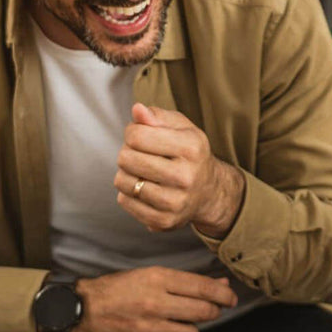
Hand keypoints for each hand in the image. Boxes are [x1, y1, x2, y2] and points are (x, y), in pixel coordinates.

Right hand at [73, 267, 237, 331]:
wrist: (81, 310)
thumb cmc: (117, 290)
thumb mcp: (150, 276)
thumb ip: (186, 283)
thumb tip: (221, 285)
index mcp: (157, 279)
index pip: (204, 288)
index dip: (224, 294)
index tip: (229, 298)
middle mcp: (154, 303)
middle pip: (204, 312)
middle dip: (211, 312)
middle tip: (206, 311)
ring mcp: (147, 329)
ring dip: (188, 331)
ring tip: (176, 325)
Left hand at [115, 104, 244, 236]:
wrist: (209, 191)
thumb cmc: (188, 153)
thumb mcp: (181, 128)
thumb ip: (157, 116)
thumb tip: (137, 110)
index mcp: (191, 148)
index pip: (136, 136)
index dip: (132, 132)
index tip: (141, 137)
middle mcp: (186, 177)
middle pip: (126, 158)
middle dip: (127, 153)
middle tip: (141, 155)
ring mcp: (175, 202)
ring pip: (122, 181)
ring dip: (126, 173)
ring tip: (142, 172)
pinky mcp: (164, 221)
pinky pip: (125, 201)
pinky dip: (128, 193)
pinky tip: (144, 188)